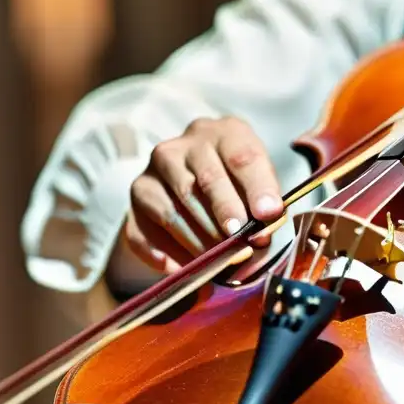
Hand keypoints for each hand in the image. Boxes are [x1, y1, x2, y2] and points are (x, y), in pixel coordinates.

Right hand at [124, 116, 283, 272]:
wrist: (195, 180)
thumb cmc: (236, 184)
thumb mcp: (257, 182)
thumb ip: (262, 204)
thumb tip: (261, 238)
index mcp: (222, 134)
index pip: (242, 157)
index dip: (257, 187)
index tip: (268, 214)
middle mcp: (182, 147)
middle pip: (205, 181)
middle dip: (226, 215)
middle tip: (242, 244)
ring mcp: (152, 171)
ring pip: (173, 209)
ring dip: (196, 242)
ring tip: (217, 263)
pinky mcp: (135, 197)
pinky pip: (141, 230)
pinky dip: (159, 253)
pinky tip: (179, 270)